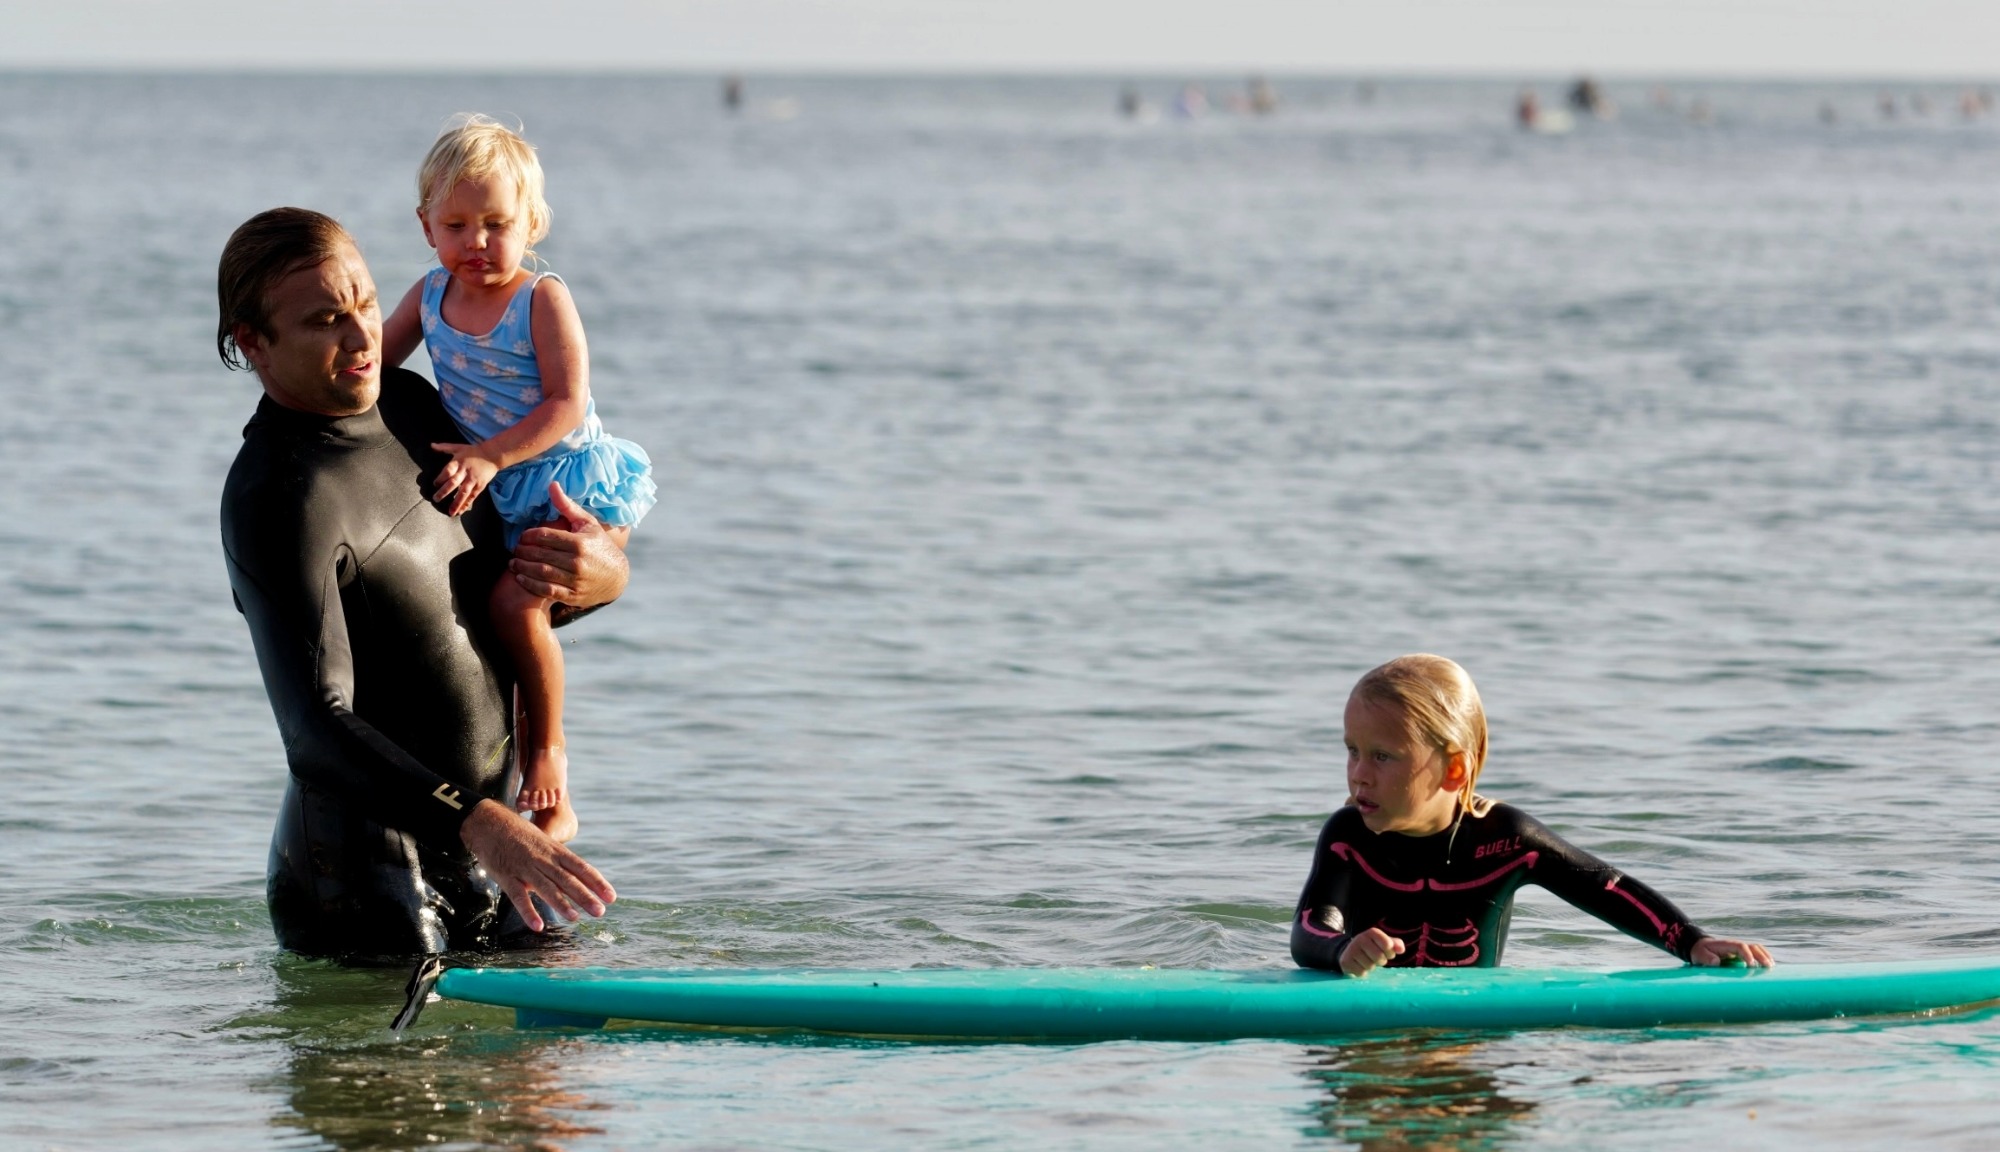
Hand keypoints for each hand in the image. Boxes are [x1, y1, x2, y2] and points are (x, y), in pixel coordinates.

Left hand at [431, 442, 499, 516]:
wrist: (493, 455)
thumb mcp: (459, 447)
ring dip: (456, 503)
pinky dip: (466, 504)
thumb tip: (432, 445)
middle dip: (444, 492)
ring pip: (463, 493)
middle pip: (453, 483)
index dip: (440, 478)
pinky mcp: (480, 486)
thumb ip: (444, 447)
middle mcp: (465, 472)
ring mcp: (473, 480)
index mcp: (458, 462)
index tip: (435, 484)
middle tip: (436, 499)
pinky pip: (472, 497)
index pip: (447, 471)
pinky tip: (460, 511)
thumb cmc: (474, 451)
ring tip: (450, 512)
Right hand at [457, 799, 616, 931]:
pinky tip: (538, 926)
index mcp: (555, 850)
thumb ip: (556, 862)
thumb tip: (573, 881)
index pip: (581, 867)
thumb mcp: (543, 842)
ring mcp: (525, 867)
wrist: (488, 822)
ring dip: (561, 903)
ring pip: (546, 887)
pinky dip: (528, 912)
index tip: (611, 896)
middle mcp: (543, 858)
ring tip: (575, 918)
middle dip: (585, 896)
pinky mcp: (506, 876)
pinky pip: (518, 896)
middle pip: (567, 879)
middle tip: (601, 912)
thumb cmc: (519, 834)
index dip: (597, 882)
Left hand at [510, 482, 629, 606]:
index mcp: (579, 542)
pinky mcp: (574, 595)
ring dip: (522, 568)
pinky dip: (531, 585)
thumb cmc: (599, 546)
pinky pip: (547, 590)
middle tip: (514, 550)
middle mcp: (577, 561)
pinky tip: (521, 578)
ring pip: (541, 573)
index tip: (522, 537)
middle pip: (540, 554)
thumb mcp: (587, 523)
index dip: (528, 536)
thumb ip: (567, 506)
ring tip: (513, 564)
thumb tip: (552, 485)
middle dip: (522, 552)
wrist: (617, 577)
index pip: (545, 536)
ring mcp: (575, 580)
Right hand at [1339, 927, 1405, 976]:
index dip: (1389, 952)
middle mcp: (1360, 938)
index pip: (1388, 945)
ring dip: (1371, 967)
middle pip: (1379, 957)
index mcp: (1372, 932)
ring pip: (1370, 966)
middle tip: (1376, 958)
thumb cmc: (1372, 948)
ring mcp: (1351, 949)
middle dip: (1380, 961)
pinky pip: (1361, 973)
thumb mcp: (1384, 943)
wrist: (1349, 952)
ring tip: (1366, 961)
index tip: (1386, 951)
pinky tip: (1359, 966)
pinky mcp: (1345, 961)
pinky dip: (1362, 972)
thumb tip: (1401, 950)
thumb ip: (1396, 944)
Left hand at [1691, 937, 1774, 967]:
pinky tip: (1769, 966)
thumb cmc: (1700, 952)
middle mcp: (1735, 945)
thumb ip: (1706, 958)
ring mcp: (1740, 949)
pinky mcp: (1742, 954)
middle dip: (1761, 956)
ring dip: (1765, 956)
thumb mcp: (1699, 955)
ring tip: (1772, 967)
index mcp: (1726, 945)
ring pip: (1756, 948)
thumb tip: (1716, 962)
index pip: (1740, 946)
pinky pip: (1755, 953)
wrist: (1700, 948)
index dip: (1747, 955)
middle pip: (1752, 946)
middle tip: (1768, 967)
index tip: (1751, 965)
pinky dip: (1764, 957)